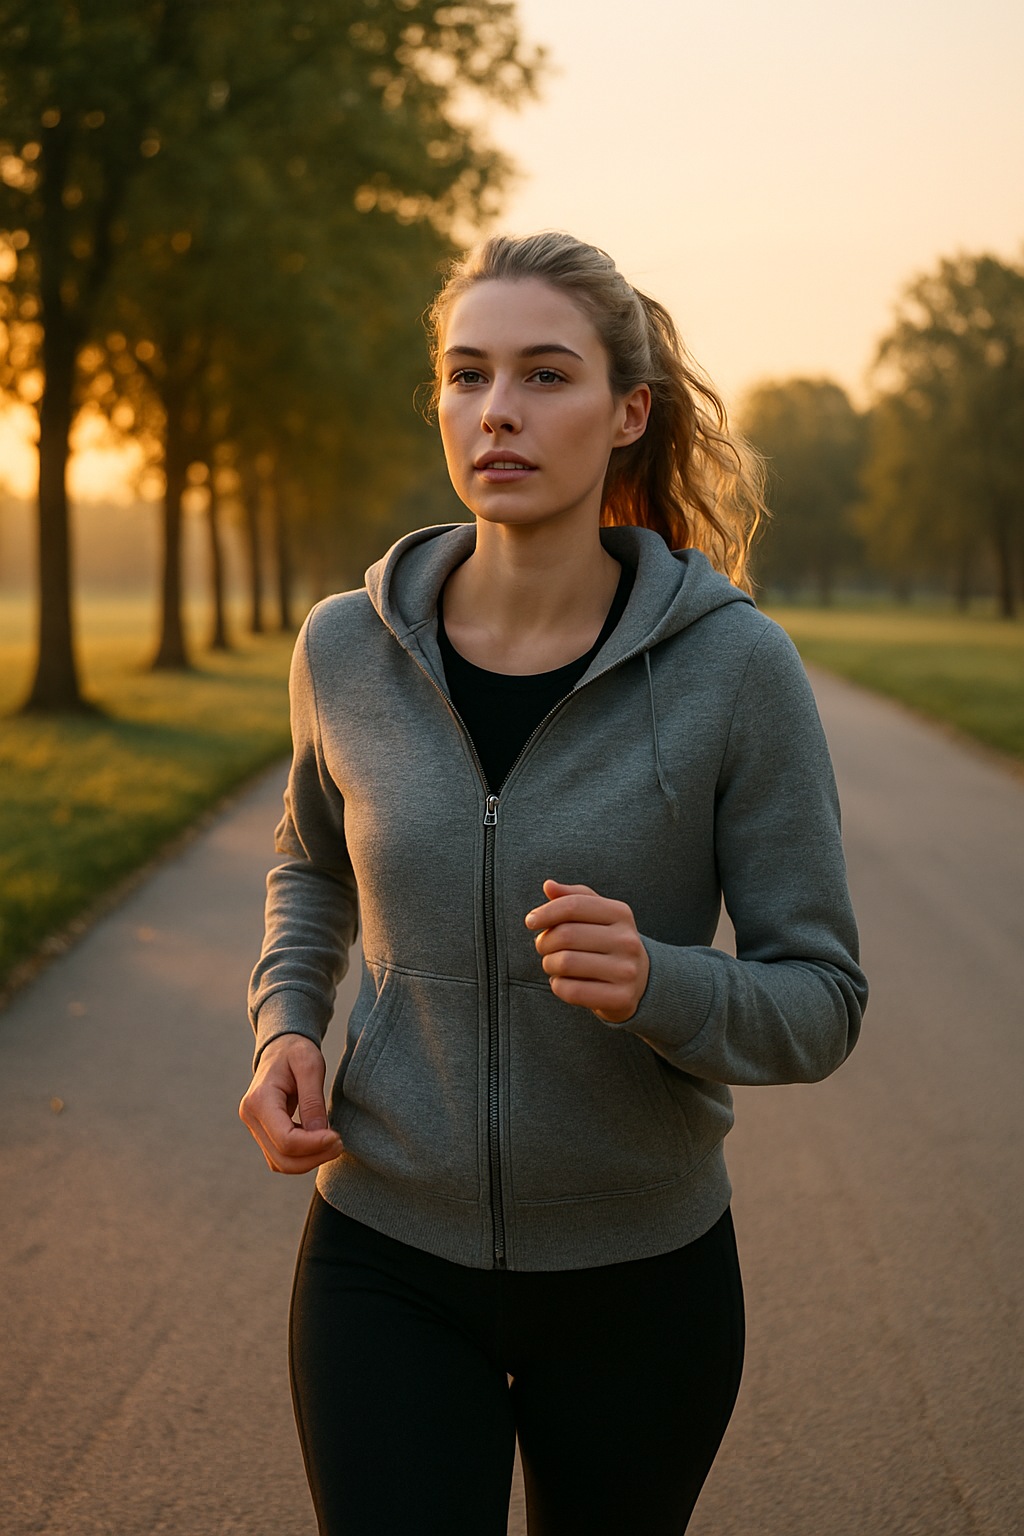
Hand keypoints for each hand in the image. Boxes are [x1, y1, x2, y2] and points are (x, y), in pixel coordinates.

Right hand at [239, 1033, 342, 1173]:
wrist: (280, 1047)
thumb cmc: (295, 1051)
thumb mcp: (310, 1064)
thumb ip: (313, 1100)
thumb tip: (320, 1133)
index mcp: (259, 1100)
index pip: (286, 1139)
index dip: (314, 1145)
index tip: (338, 1136)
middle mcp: (250, 1117)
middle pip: (282, 1158)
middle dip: (314, 1157)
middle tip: (340, 1144)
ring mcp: (254, 1127)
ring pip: (280, 1163)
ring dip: (309, 1161)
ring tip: (332, 1144)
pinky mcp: (262, 1132)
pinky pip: (280, 1156)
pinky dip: (301, 1157)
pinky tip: (319, 1142)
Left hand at [525, 879, 649, 1023]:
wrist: (640, 982)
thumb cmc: (608, 942)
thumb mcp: (597, 915)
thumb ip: (573, 897)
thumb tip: (549, 885)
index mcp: (620, 913)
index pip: (573, 905)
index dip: (545, 912)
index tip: (531, 921)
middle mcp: (627, 940)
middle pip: (566, 935)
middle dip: (544, 941)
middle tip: (543, 947)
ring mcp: (626, 971)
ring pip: (565, 963)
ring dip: (549, 964)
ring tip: (553, 964)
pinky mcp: (620, 997)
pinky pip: (572, 991)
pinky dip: (557, 986)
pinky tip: (563, 982)